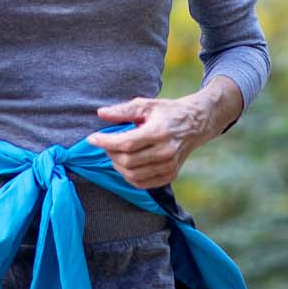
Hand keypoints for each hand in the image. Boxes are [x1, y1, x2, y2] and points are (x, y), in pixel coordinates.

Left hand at [86, 96, 212, 188]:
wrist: (195, 124)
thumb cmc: (167, 113)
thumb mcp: (146, 105)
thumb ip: (122, 110)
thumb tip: (101, 114)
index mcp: (159, 132)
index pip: (126, 143)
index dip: (105, 142)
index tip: (92, 138)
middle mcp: (166, 152)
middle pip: (128, 161)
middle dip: (110, 153)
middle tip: (106, 144)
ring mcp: (169, 166)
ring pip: (133, 175)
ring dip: (117, 166)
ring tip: (115, 153)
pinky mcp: (171, 175)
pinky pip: (143, 183)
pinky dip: (129, 177)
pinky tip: (125, 165)